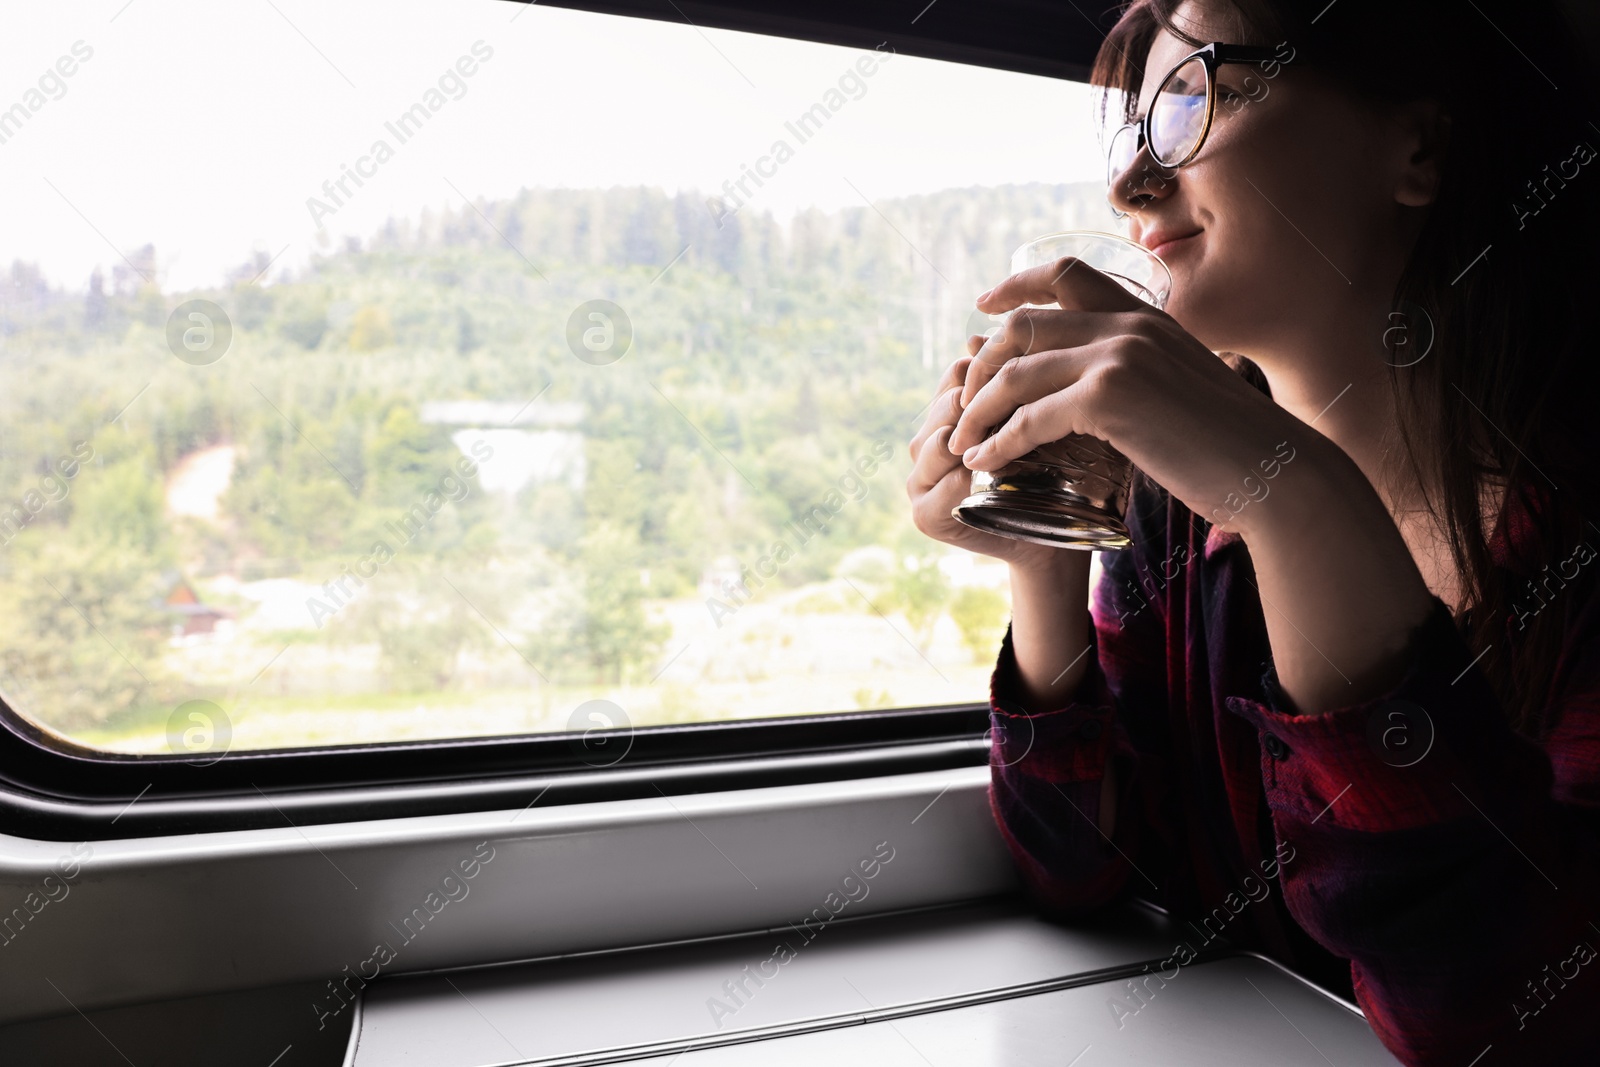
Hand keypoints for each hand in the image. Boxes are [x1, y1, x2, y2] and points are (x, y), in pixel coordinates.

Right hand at [906, 348, 1066, 570]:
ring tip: (998, 435)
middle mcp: (927, 446)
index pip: (954, 380)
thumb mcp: (1039, 419)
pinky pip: (937, 490)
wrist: (1059, 540)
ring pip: (933, 444)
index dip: (984, 373)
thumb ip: (1012, 381)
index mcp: (948, 416)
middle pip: (941, 408)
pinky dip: (959, 482)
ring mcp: (920, 482)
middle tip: (1013, 400)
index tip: (1021, 371)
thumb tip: (976, 335)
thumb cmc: (1059, 472)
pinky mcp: (924, 516)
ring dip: (966, 439)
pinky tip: (982, 473)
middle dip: (975, 403)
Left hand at [948, 257, 1318, 537]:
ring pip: (1016, 371)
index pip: (1068, 274)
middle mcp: (1130, 325)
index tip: (983, 308)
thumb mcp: (1179, 389)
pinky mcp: (1110, 398)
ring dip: (978, 409)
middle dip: (982, 363)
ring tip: (962, 440)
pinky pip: (1029, 417)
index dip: (1016, 285)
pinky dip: (998, 442)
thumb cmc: (1228, 446)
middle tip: (963, 401)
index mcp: (1147, 316)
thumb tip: (1088, 388)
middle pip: (1024, 325)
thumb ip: (1137, 372)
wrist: (1275, 472)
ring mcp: (1119, 357)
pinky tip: (984, 463)